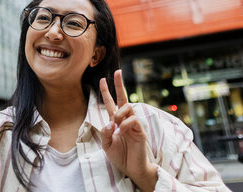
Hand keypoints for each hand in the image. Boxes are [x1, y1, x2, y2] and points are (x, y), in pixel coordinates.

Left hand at [100, 70, 157, 191]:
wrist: (132, 169)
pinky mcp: (140, 131)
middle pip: (123, 99)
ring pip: (127, 108)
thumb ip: (105, 133)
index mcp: (116, 122)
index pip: (111, 103)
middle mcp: (125, 120)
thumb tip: (109, 122)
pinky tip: (121, 132)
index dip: (106, 92)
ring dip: (119, 113)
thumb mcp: (107, 145)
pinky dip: (124, 124)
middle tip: (118, 72)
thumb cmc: (121, 157)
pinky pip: (132, 121)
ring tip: (115, 124)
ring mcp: (133, 124)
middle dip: (119, 85)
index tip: (102, 80)